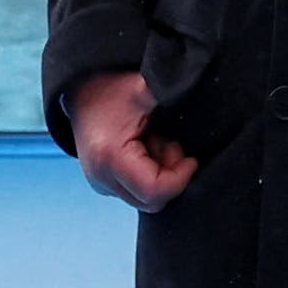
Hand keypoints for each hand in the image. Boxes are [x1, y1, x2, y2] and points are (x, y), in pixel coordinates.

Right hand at [68, 68, 193, 211]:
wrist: (81, 86)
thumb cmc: (112, 86)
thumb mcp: (146, 88)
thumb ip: (175, 97)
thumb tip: (206, 106)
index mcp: (110, 157)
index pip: (155, 191)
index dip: (180, 178)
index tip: (191, 159)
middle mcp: (101, 177)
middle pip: (152, 201)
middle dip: (171, 176)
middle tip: (169, 144)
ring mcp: (101, 183)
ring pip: (147, 198)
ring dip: (161, 173)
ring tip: (155, 140)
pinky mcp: (104, 183)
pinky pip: (138, 191)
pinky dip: (150, 173)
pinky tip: (146, 147)